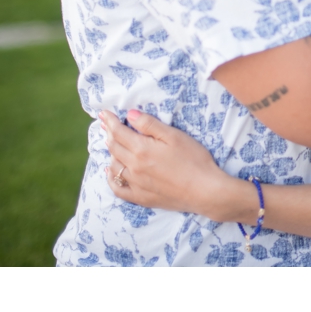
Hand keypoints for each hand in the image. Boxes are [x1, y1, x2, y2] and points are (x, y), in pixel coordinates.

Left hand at [99, 109, 231, 218]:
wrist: (206, 191)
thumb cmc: (194, 160)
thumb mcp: (174, 136)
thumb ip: (150, 124)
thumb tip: (129, 115)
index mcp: (141, 149)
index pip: (118, 132)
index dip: (110, 121)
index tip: (104, 114)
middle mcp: (134, 167)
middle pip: (114, 147)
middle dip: (108, 133)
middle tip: (106, 125)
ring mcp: (136, 184)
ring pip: (114, 166)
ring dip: (110, 153)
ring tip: (111, 144)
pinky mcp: (142, 198)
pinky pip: (118, 189)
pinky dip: (111, 179)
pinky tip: (110, 172)